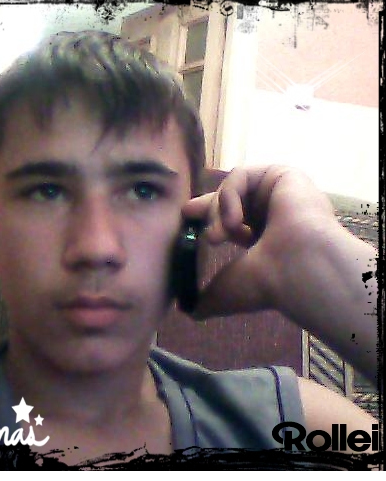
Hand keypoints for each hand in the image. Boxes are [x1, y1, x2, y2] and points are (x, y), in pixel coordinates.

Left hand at [182, 165, 337, 318]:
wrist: (299, 271)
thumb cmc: (268, 284)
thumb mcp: (228, 292)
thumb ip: (208, 299)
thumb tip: (190, 312)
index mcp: (270, 238)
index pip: (234, 219)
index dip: (209, 215)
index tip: (187, 215)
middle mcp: (280, 214)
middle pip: (232, 197)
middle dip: (208, 206)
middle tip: (188, 214)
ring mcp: (284, 193)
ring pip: (233, 189)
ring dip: (217, 211)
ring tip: (216, 239)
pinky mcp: (286, 175)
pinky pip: (241, 175)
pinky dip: (228, 196)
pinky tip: (233, 222)